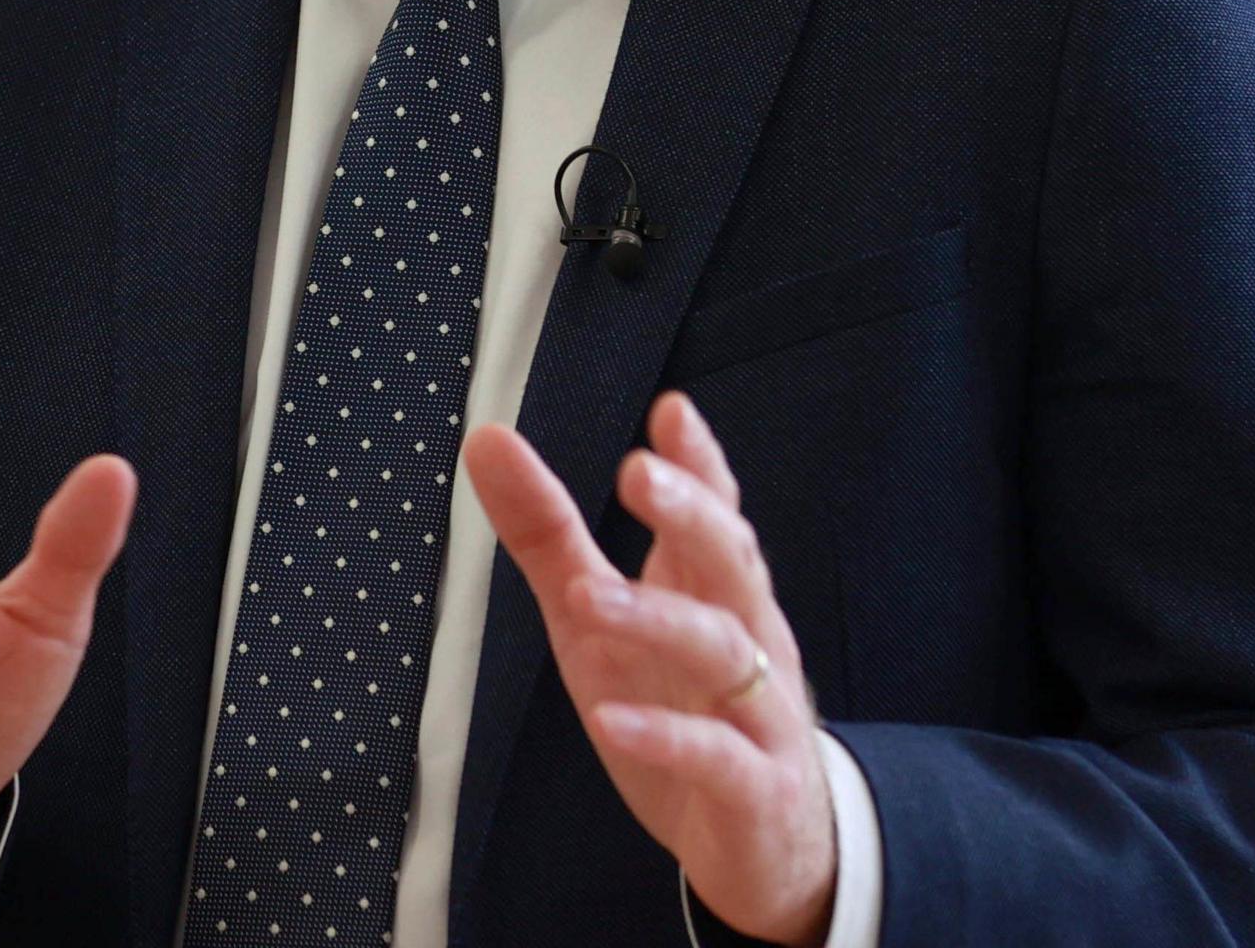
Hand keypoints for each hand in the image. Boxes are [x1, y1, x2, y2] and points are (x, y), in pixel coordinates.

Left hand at [465, 393, 837, 942]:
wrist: (766, 843)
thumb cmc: (677, 706)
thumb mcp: (595, 620)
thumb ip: (548, 533)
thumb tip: (488, 439)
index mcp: (713, 590)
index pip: (717, 513)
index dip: (700, 464)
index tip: (672, 410)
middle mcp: (747, 638)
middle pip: (733, 562)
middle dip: (692, 515)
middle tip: (637, 472)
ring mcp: (758, 713)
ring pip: (724, 651)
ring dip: (657, 619)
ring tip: (587, 597)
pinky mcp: (753, 787)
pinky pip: (717, 756)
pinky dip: (667, 736)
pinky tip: (613, 720)